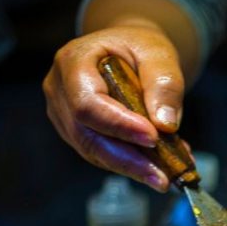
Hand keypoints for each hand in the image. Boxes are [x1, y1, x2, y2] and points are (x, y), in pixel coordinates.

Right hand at [43, 22, 185, 191]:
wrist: (128, 50)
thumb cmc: (139, 48)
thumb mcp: (158, 53)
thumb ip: (164, 84)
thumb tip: (165, 124)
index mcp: (73, 62)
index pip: (87, 103)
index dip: (119, 125)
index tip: (153, 137)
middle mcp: (60, 91)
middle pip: (86, 136)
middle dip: (127, 160)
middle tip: (162, 177)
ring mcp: (65, 116)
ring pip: (93, 152)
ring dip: (132, 167)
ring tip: (166, 174)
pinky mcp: (78, 134)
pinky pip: (102, 155)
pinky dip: (132, 164)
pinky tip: (159, 166)